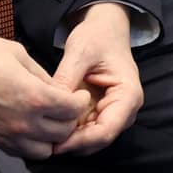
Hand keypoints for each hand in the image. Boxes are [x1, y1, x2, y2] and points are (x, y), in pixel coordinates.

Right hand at [0, 33, 91, 160]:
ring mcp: (10, 134)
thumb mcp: (18, 53)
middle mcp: (26, 122)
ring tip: (48, 123)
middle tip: (67, 108)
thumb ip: (41, 74)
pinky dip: (31, 145)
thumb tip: (54, 87)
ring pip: (45, 150)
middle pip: (63, 133)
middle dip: (70, 119)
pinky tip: (28, 130)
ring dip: (52, 138)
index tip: (78, 95)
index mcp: (35, 97)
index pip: (72, 109)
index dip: (79, 101)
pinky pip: (23, 153)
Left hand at [50, 2, 143, 155]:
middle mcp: (125, 110)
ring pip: (91, 138)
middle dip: (73, 143)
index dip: (80, 141)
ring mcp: (113, 112)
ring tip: (44, 137)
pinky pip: (85, 128)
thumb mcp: (80, 52)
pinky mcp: (100, 111)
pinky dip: (70, 131)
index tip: (56, 143)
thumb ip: (67, 78)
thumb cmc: (97, 36)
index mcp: (128, 96)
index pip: (106, 130)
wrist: (104, 29)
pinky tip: (50, 128)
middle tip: (44, 143)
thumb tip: (51, 104)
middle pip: (99, 139)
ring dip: (70, 139)